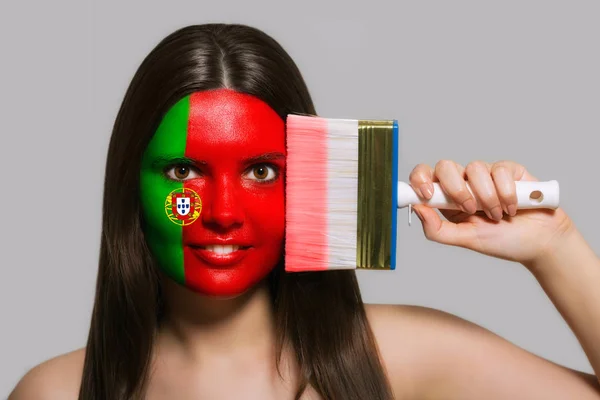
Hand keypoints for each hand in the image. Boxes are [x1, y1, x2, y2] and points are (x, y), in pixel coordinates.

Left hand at [409, 160, 574, 266]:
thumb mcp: (466, 239)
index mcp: (448, 199)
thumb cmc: (503, 241)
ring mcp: (486, 175)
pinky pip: (499, 170)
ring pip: (474, 168)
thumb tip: (417, 209)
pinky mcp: (508, 170)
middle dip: (457, 189)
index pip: (424, 177)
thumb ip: (437, 229)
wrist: (540, 242)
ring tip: (497, 215)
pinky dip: (506, 192)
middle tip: (470, 209)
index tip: (426, 194)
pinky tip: (513, 207)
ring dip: (487, 197)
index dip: (419, 179)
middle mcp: (464, 184)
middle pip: (445, 166)